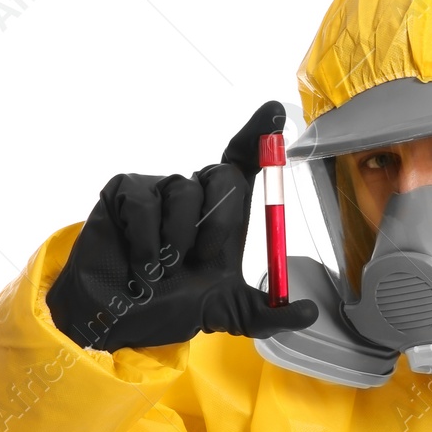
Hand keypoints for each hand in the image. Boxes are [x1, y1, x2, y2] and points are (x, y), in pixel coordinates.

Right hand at [45, 101, 317, 351]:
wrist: (122, 318)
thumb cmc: (173, 306)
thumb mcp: (230, 313)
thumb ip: (270, 314)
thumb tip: (309, 313)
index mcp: (224, 213)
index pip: (245, 162)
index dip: (260, 135)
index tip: (275, 113)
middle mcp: (195, 194)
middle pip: (223, 174)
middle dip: (220, 221)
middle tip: (202, 258)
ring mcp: (159, 188)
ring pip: (184, 190)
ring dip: (179, 237)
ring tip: (165, 267)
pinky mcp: (124, 191)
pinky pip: (145, 202)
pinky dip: (147, 238)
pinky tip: (142, 262)